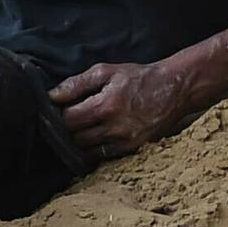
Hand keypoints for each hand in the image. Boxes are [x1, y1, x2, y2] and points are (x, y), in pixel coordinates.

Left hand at [49, 60, 199, 158]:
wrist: (175, 89)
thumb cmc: (138, 77)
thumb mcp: (106, 72)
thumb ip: (76, 84)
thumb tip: (52, 96)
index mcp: (106, 105)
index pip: (68, 119)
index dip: (62, 114)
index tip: (65, 107)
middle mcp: (115, 126)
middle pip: (75, 136)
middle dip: (71, 127)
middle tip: (75, 116)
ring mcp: (125, 140)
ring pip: (87, 148)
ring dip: (82, 138)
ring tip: (87, 124)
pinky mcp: (132, 147)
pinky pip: (103, 154)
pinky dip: (96, 146)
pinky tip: (99, 133)